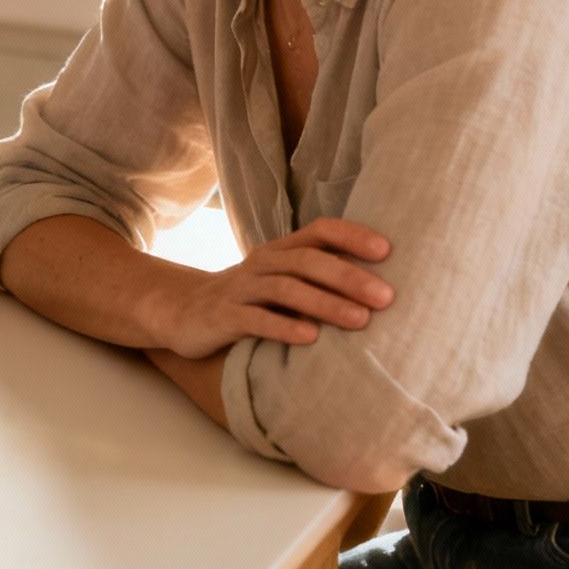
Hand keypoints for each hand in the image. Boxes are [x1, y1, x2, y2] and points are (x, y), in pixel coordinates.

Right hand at [153, 218, 393, 358]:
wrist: (181, 312)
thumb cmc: (248, 300)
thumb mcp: (280, 282)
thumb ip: (318, 281)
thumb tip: (381, 291)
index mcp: (280, 251)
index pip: (320, 231)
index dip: (352, 236)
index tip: (388, 252)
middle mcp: (262, 263)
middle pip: (307, 261)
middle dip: (349, 277)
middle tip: (386, 297)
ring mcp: (240, 288)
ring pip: (286, 289)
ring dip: (326, 303)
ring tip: (360, 321)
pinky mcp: (222, 316)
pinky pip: (255, 319)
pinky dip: (284, 327)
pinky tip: (310, 338)